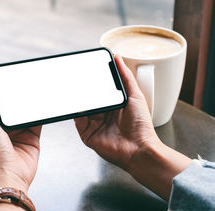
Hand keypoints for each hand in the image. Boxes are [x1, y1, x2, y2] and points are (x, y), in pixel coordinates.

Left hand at [0, 77, 41, 197]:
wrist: (10, 179)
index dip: (0, 89)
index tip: (6, 75)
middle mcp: (3, 128)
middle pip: (12, 106)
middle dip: (18, 94)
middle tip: (25, 78)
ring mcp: (19, 133)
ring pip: (25, 112)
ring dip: (30, 103)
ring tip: (37, 86)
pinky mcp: (33, 138)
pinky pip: (38, 121)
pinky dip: (41, 112)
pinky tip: (45, 102)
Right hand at [74, 54, 158, 170]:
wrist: (139, 149)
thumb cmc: (141, 126)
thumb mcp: (135, 95)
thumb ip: (125, 76)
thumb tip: (118, 58)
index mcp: (114, 105)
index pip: (100, 90)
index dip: (94, 80)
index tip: (88, 69)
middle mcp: (103, 115)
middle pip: (89, 98)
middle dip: (83, 89)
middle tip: (77, 76)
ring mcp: (94, 125)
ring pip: (81, 108)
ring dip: (77, 98)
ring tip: (73, 86)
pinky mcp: (87, 134)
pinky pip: (77, 120)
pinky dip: (74, 111)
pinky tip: (75, 103)